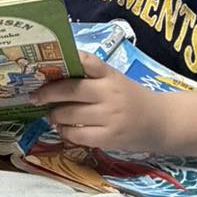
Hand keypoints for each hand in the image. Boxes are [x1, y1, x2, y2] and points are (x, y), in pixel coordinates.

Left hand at [33, 55, 162, 150]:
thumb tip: (53, 80)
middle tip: (35, 96)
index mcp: (110, 75)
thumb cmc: (132, 99)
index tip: (46, 62)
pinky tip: (64, 129)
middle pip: (71, 90)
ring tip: (50, 115)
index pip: (87, 61)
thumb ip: (91, 79)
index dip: (66, 59)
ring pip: (70, 114)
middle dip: (47, 93)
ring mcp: (110, 116)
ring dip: (54, 115)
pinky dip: (65, 132)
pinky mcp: (109, 137)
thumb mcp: (115, 81)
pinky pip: (77, 134)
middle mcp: (109, 93)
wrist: (161, 123)